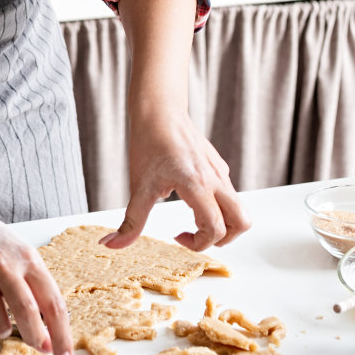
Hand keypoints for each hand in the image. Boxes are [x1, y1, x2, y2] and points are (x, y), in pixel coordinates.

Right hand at [0, 201, 72, 354]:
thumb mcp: (20, 253)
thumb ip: (35, 286)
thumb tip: (50, 327)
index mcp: (27, 258)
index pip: (53, 303)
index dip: (62, 336)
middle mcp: (4, 265)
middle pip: (28, 315)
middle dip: (37, 339)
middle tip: (39, 347)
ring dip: (1, 328)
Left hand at [101, 107, 248, 252]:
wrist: (159, 109)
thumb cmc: (149, 143)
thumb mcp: (138, 186)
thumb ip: (131, 222)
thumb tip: (112, 245)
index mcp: (198, 185)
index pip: (216, 229)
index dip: (198, 244)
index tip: (177, 237)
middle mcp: (216, 179)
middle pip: (242, 222)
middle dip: (223, 238)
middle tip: (197, 234)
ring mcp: (220, 171)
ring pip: (239, 208)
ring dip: (222, 222)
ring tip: (195, 219)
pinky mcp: (217, 165)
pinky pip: (228, 193)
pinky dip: (217, 206)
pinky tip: (190, 197)